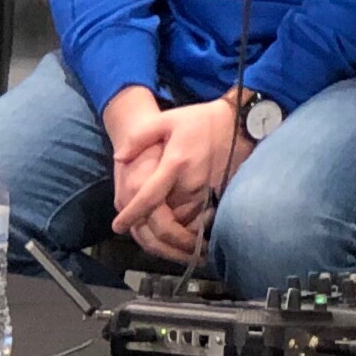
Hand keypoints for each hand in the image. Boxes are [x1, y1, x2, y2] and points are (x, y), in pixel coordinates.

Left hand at [111, 98, 246, 264]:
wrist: (238, 125)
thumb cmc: (200, 121)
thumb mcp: (166, 119)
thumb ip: (139, 137)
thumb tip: (119, 158)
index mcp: (175, 163)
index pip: (149, 198)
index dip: (132, 215)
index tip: (117, 227)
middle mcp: (190, 183)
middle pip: (165, 219)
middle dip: (148, 231)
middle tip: (132, 232)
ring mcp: (206, 192)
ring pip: (181, 224)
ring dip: (167, 233)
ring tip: (150, 236)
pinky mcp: (217, 197)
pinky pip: (197, 221)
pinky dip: (184, 228)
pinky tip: (175, 229)